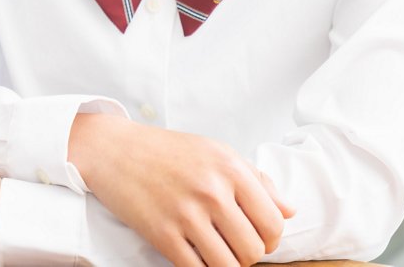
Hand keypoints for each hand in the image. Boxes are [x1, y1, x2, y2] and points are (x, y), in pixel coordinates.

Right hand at [68, 114, 294, 266]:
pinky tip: (194, 256)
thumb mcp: (216, 153)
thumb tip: (289, 211)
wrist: (114, 149)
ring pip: (228, 266)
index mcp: (230, 168)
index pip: (273, 223)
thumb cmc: (167, 151)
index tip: (256, 237)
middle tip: (232, 246)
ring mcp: (186, 213)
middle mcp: (212, 190)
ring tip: (215, 253)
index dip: (270, 239)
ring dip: (225, 266)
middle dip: (247, 255)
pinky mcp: (162, 233)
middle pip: (254, 250)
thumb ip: (257, 181)